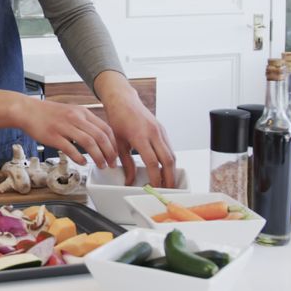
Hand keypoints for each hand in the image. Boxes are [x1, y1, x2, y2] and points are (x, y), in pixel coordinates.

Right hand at [5, 93, 119, 168]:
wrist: (27, 110)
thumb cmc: (48, 114)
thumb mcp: (71, 112)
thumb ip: (84, 123)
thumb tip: (98, 137)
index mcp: (82, 112)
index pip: (105, 128)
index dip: (113, 143)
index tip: (115, 154)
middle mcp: (75, 118)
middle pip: (100, 136)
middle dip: (109, 152)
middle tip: (111, 163)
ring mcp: (64, 127)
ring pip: (89, 143)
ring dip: (98, 156)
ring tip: (101, 165)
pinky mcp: (53, 136)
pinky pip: (70, 148)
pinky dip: (79, 157)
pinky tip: (83, 162)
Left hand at [95, 71, 176, 186]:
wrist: (123, 100)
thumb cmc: (118, 118)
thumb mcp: (118, 142)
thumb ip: (126, 163)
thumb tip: (129, 180)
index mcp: (140, 135)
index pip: (152, 162)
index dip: (155, 177)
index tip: (154, 188)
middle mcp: (154, 133)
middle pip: (168, 160)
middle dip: (169, 178)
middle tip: (168, 191)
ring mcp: (160, 131)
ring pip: (172, 154)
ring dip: (172, 170)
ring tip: (169, 183)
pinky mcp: (163, 130)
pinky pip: (170, 148)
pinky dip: (170, 160)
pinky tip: (166, 169)